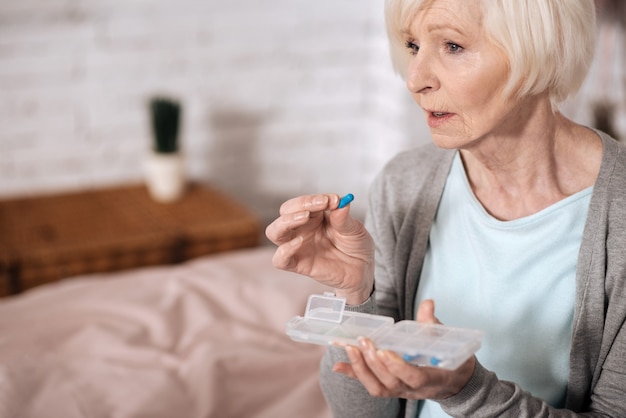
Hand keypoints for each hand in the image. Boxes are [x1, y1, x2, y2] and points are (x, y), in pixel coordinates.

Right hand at [265, 194, 373, 303]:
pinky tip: (299, 242)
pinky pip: (280, 259)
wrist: (363, 270)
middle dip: (299, 205)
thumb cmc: (356, 246)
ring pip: (274, 231)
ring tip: (304, 218)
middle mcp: (302, 229)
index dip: (314, 198)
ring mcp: (298, 246)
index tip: (333, 199)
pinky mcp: (298, 264)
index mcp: (314, 216)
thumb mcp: (355, 229)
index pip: (303, 202)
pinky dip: (284, 250)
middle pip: (285, 212)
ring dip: (285, 221)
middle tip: (320, 204)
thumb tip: (340, 202)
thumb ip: (344, 218)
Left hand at [332, 300, 475, 399]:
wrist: (457, 385)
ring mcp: (402, 392)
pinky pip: (371, 385)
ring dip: (361, 369)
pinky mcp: (392, 390)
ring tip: (350, 349)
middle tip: (363, 341)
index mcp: (432, 377)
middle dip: (374, 362)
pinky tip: (339, 366)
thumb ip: (434, 324)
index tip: (384, 351)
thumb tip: (428, 302)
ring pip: (378, 387)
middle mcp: (414, 389)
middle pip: (390, 382)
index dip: (397, 367)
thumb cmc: (454, 363)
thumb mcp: (449, 344)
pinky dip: (354, 375)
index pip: (413, 377)